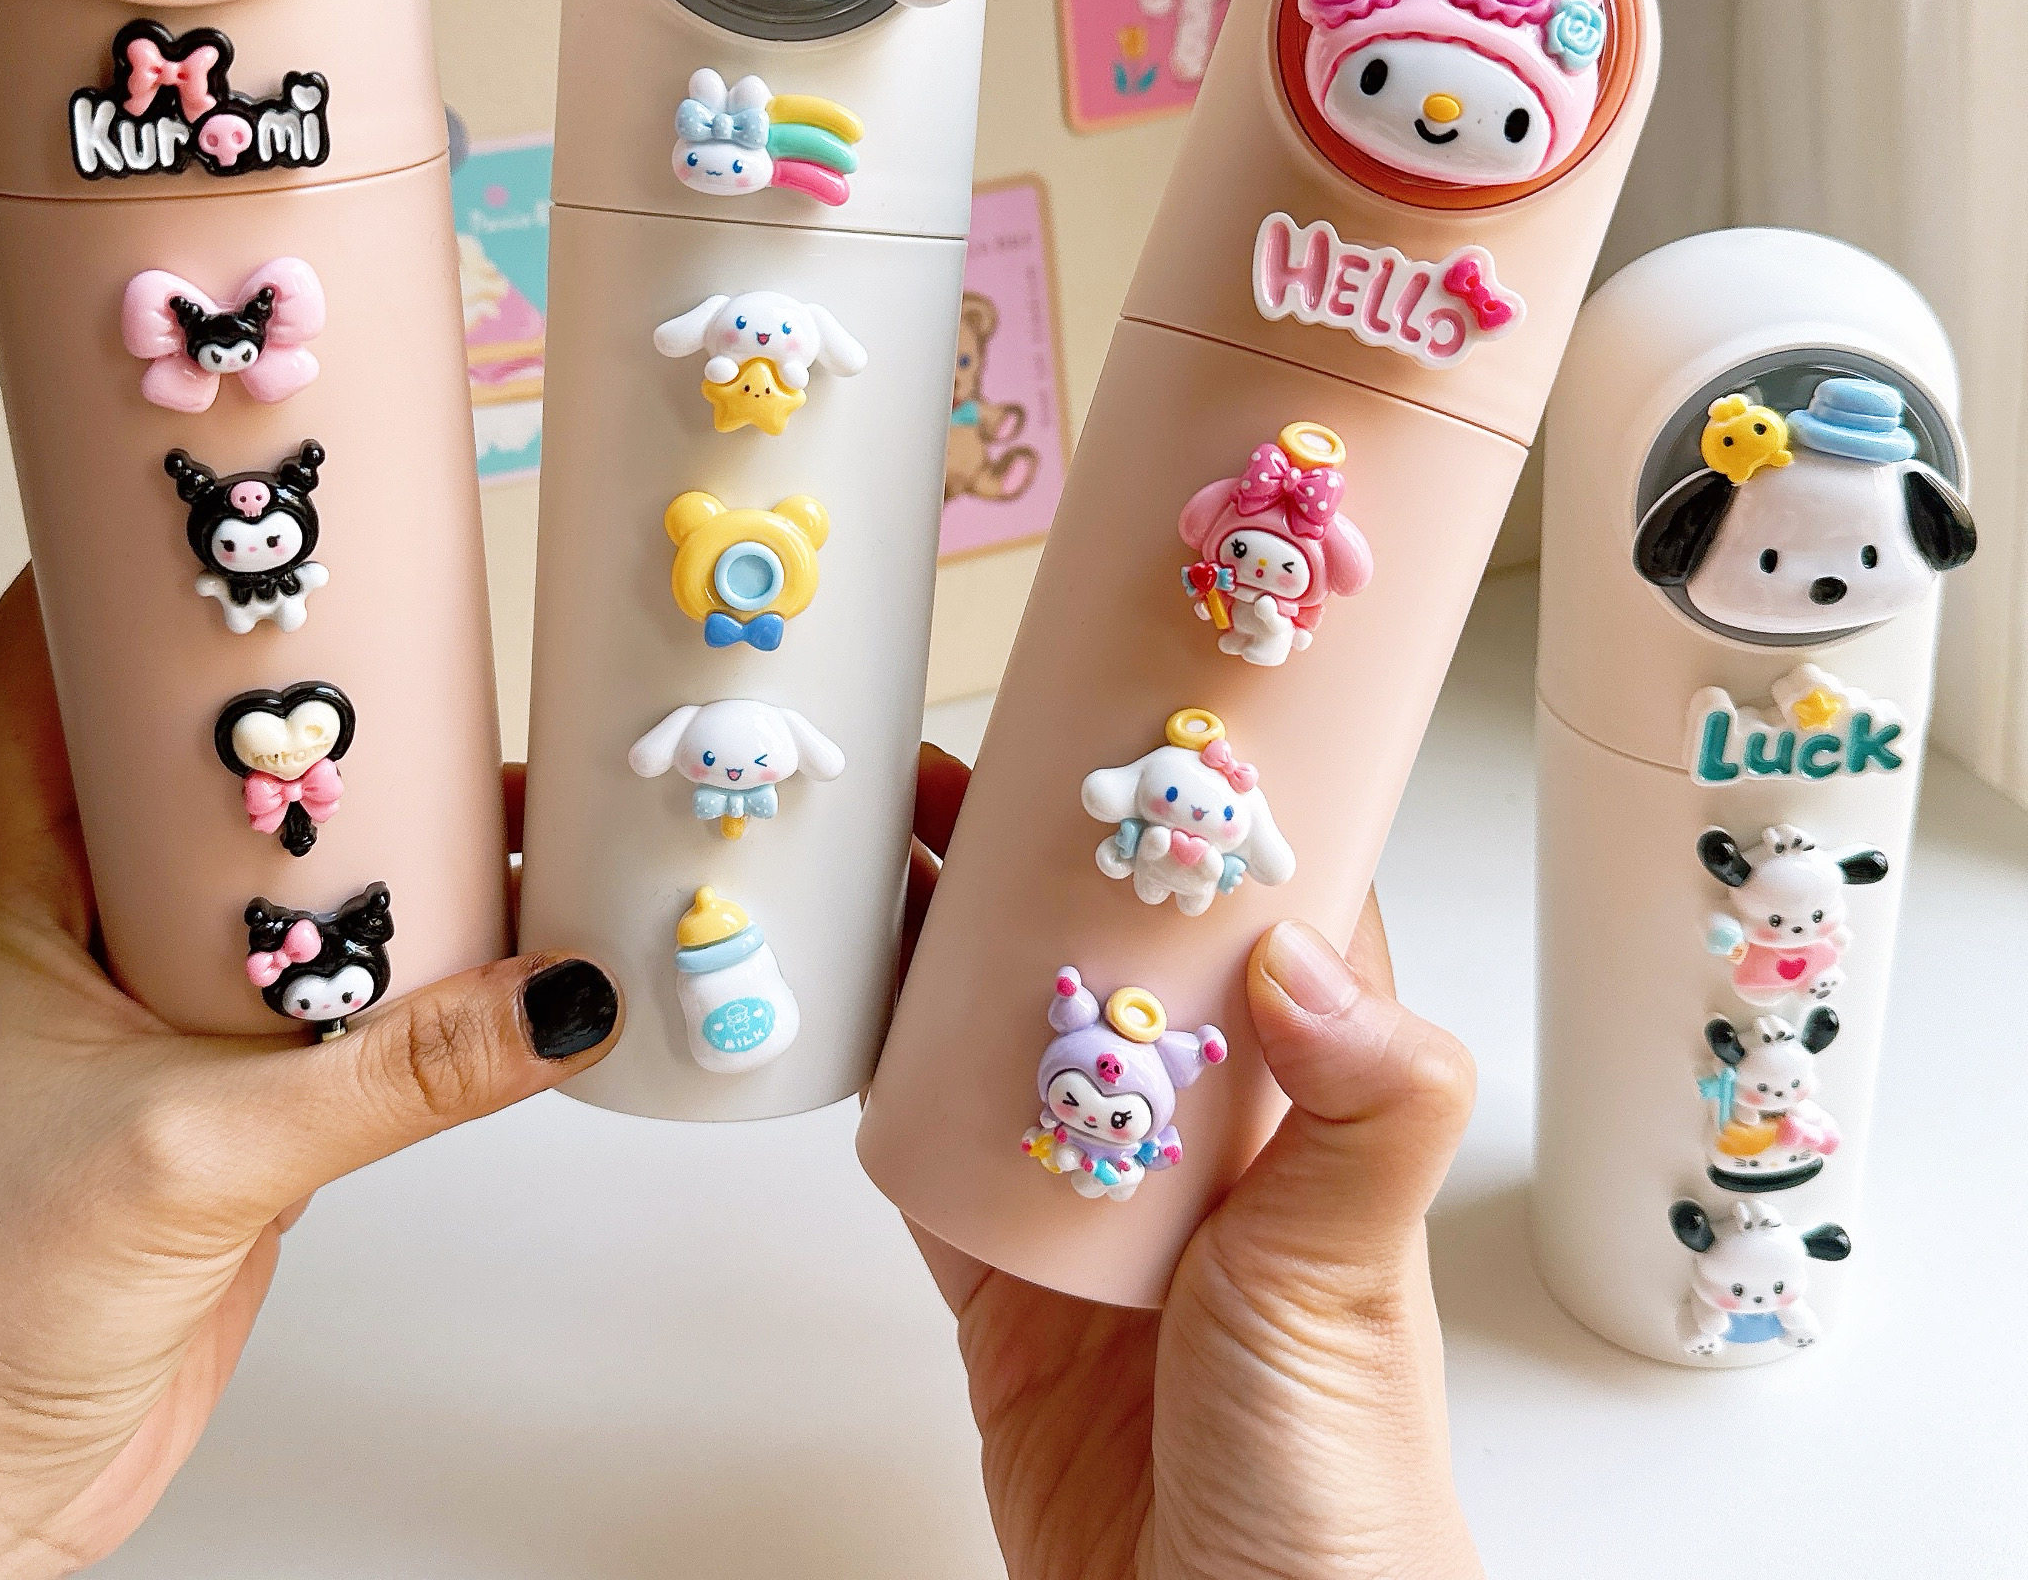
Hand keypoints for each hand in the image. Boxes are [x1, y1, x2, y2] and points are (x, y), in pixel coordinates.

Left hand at [0, 574, 620, 1577]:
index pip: (57, 671)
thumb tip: (556, 995)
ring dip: (405, 835)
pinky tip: (523, 944)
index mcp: (36, 881)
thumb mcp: (193, 1153)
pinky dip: (444, 962)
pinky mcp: (257, 1095)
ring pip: (311, 874)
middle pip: (218, 755)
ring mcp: (188, 1007)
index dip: (131, 569)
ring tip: (519, 779)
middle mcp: (111, 921)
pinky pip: (367, 992)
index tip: (234, 492)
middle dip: (321, 692)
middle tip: (431, 625)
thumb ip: (390, 1077)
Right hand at [904, 746, 1482, 1579]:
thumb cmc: (1336, 1487)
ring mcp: (1090, 1202)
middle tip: (970, 771)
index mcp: (1297, 1105)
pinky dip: (890, 1082)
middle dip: (1047, 863)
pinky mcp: (1003, 1276)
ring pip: (1008, 1034)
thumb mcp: (1347, 1277)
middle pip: (1111, 956)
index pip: (1258, 916)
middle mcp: (1195, 1137)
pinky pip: (932, 1150)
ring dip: (954, 952)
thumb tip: (1298, 955)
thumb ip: (1355, 1113)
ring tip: (892, 855)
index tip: (1142, 722)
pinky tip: (852, 1012)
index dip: (1208, 816)